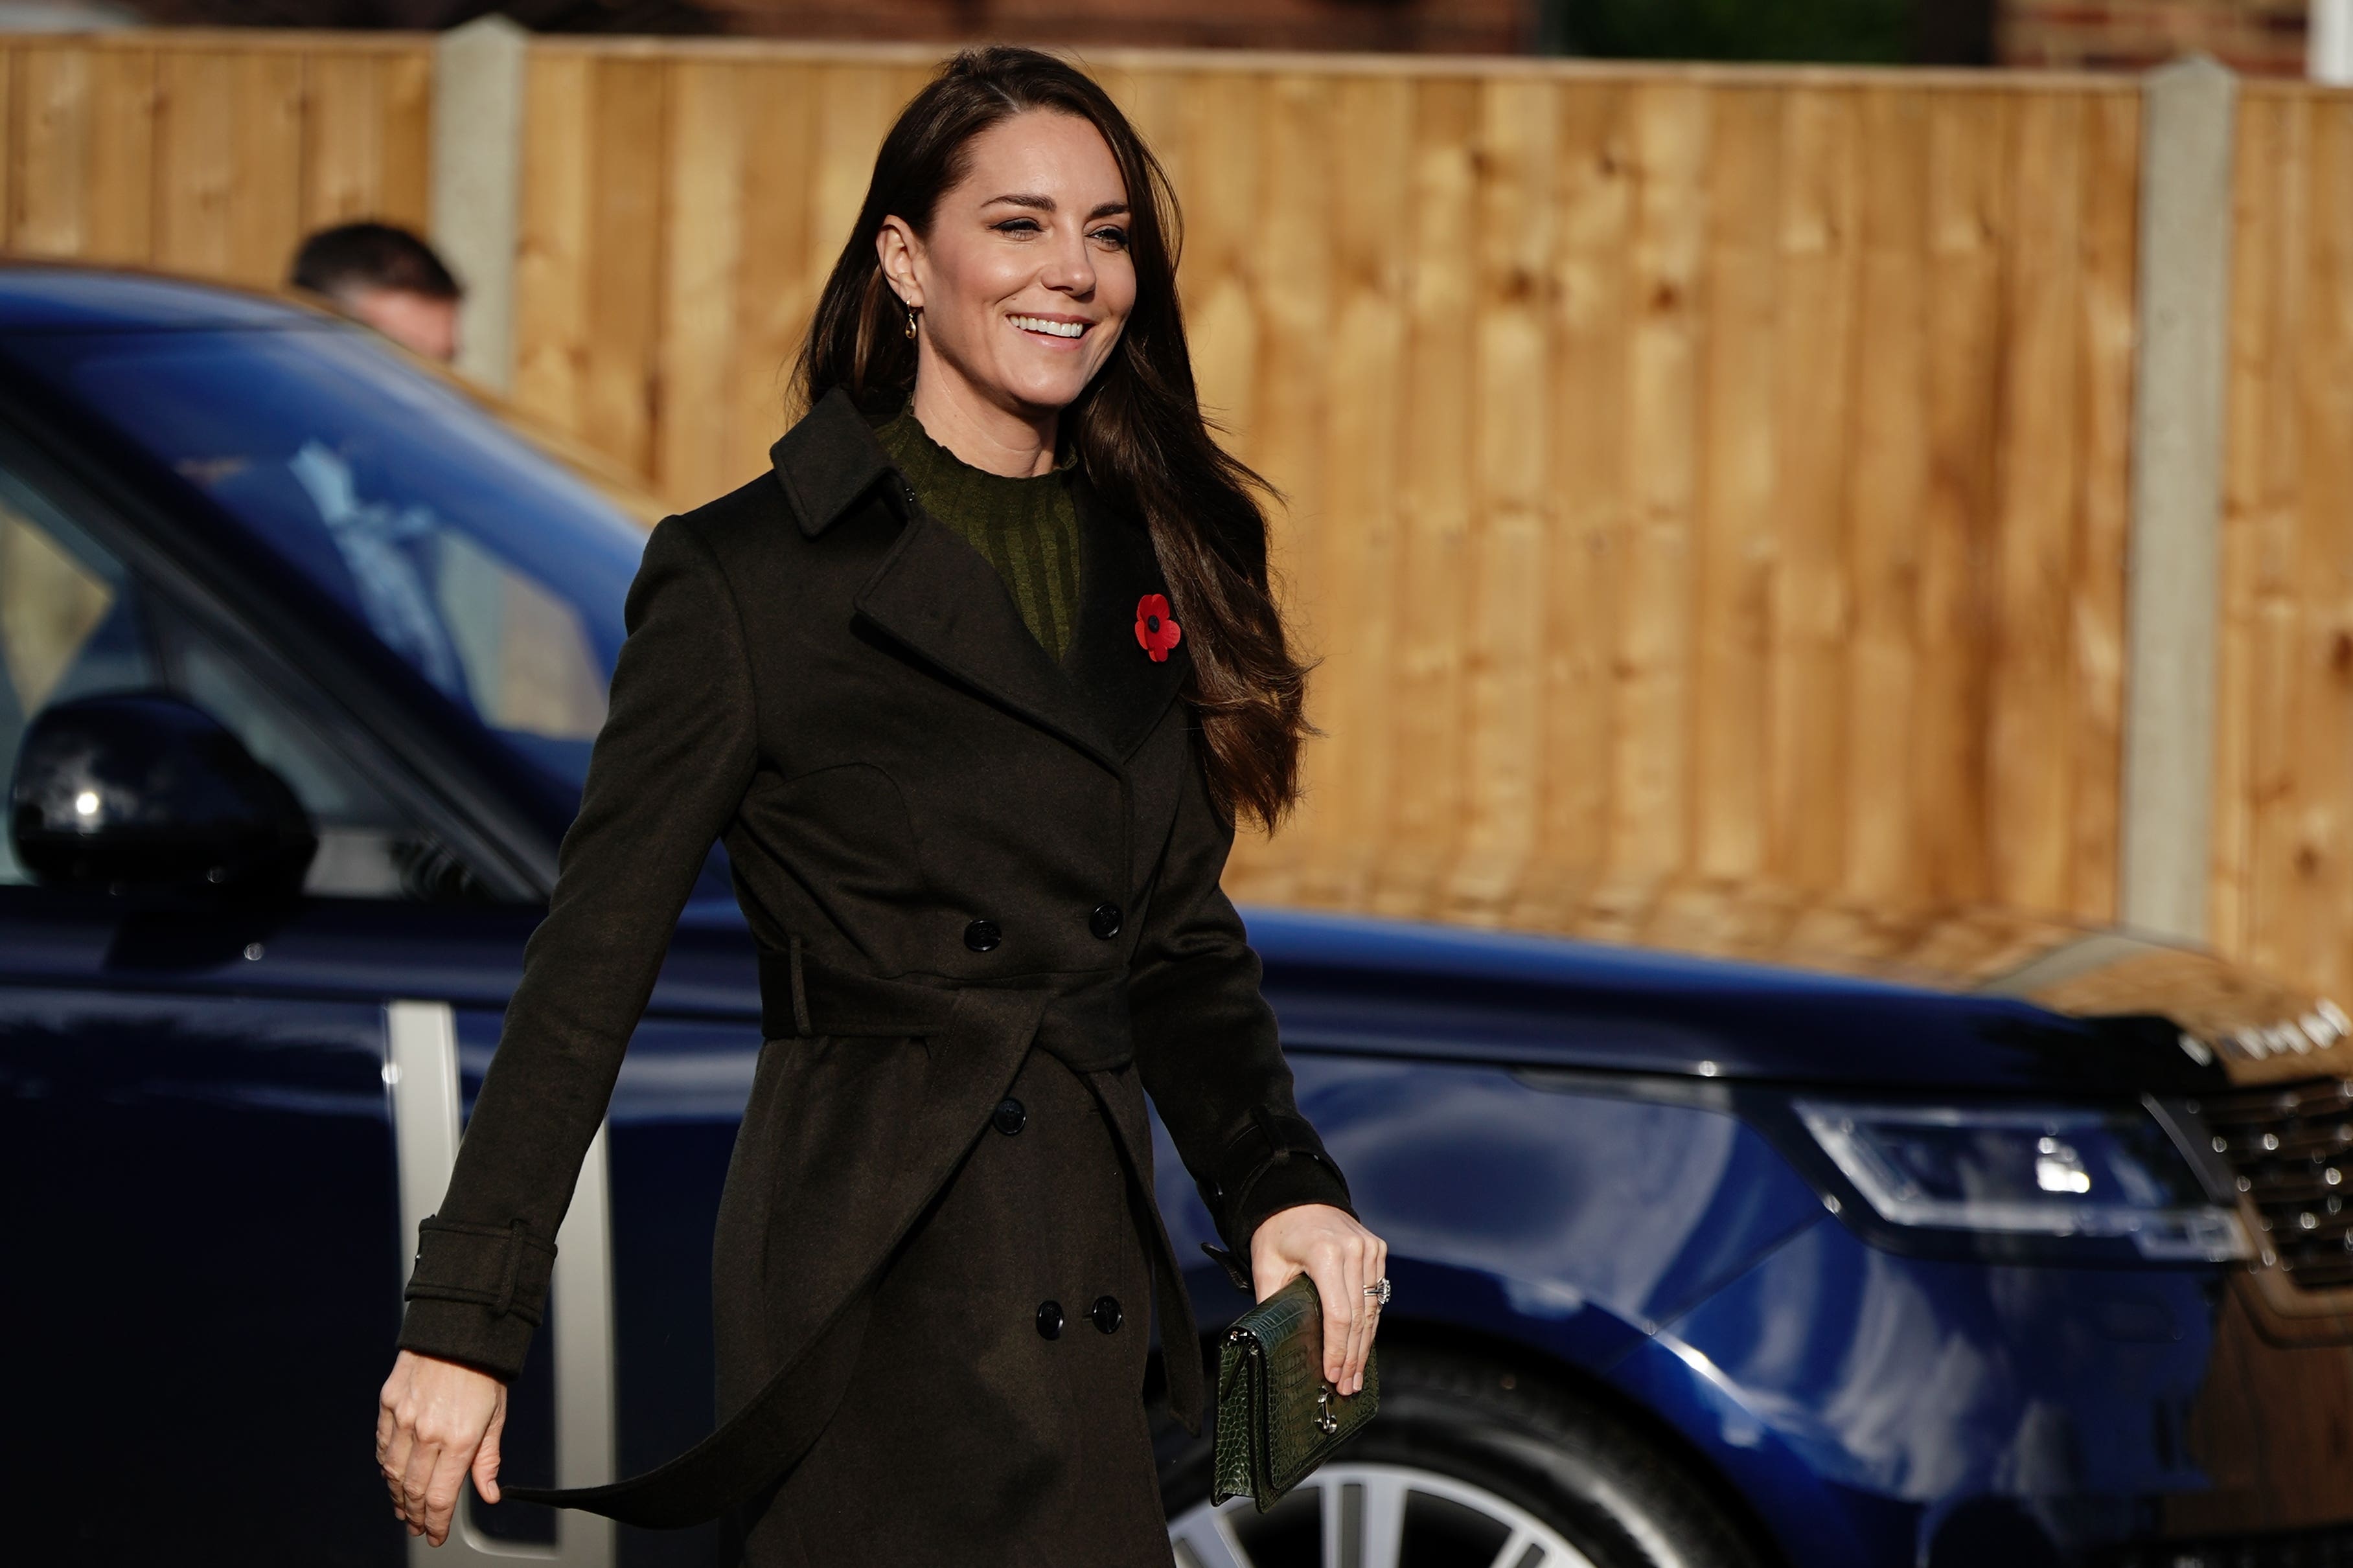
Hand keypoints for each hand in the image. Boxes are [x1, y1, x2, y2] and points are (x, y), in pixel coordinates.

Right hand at [376, 1348, 507, 1545]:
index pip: (441, 1497)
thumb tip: (489, 1494)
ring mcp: (403, 1419)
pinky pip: (382, 1445)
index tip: (435, 1535)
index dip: (437, 1523)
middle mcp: (428, 1433)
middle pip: (413, 1490)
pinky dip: (385, 1466)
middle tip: (418, 1527)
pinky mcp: (388, 1404)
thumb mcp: (496, 1416)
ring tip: (404, 1509)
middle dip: (416, 1515)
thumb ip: (488, 1459)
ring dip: (397, 1496)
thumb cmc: (483, 1371)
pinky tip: (391, 1475)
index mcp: (459, 1439)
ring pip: (392, 1472)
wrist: (458, 1329)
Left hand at [1249, 1202, 1387, 1395]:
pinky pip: (1376, 1294)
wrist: (1294, 1195)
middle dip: (1352, 1357)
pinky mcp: (1377, 1249)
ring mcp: (1370, 1248)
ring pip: (1372, 1309)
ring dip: (1364, 1345)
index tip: (1332, 1375)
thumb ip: (1273, 1304)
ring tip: (1356, 1376)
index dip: (1337, 1350)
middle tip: (1347, 1387)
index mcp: (1326, 1253)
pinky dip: (1369, 1323)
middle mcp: (1355, 1249)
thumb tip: (1277, 1344)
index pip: (1339, 1314)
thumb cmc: (1276, 1232)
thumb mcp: (1266, 1267)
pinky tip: (1362, 1347)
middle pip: (1359, 1317)